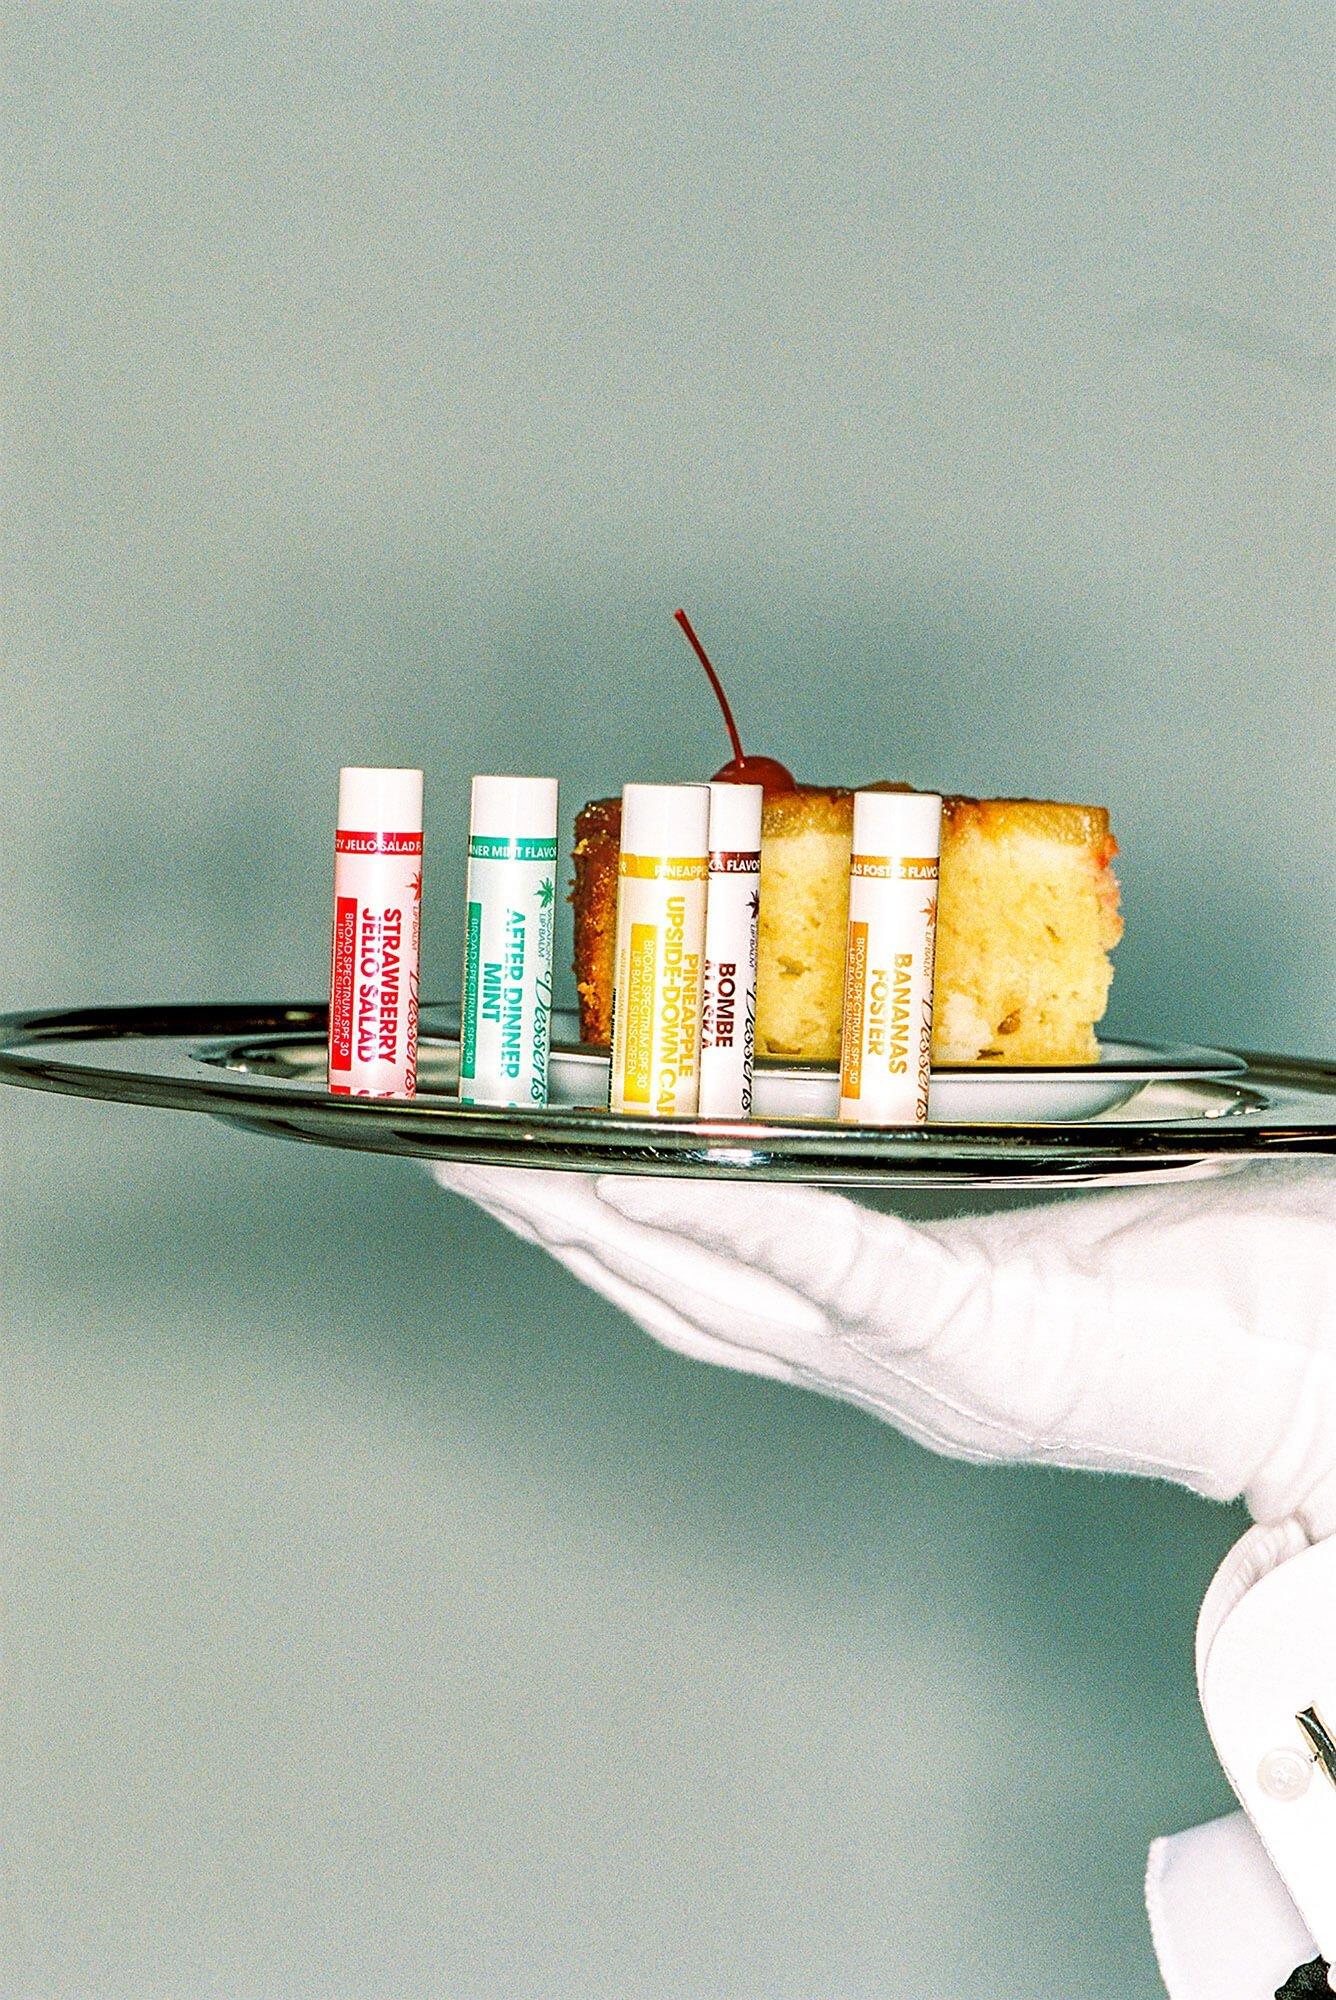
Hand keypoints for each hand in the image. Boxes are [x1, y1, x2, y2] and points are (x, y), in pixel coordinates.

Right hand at [433, 1159, 1335, 1536]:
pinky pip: (838, 1275)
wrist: (1315, 1380)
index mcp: (881, 1329)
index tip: (509, 1149)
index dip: (594, 1218)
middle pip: (668, 1292)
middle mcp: (871, 1366)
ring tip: (506, 1157)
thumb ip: (956, 1148)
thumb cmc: (1209, 1283)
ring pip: (719, 1292)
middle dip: (547, 1218)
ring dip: (603, 1221)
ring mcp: (913, 1368)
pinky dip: (743, 1221)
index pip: (705, 1278)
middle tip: (447, 1143)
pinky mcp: (975, 1348)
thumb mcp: (1049, 1204)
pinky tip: (662, 1170)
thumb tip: (896, 1041)